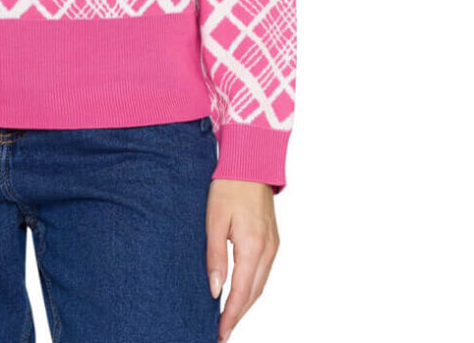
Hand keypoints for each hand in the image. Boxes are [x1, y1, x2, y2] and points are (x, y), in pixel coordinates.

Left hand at [206, 179, 279, 341]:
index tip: (220, 332)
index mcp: (252, 246)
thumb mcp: (214, 220)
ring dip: (245, 303)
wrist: (250, 162)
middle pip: (253, 293)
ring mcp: (273, 245)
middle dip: (238, 315)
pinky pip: (263, 272)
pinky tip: (241, 292)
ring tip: (229, 318)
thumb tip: (215, 290)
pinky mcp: (272, 240)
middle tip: (222, 332)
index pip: (241, 292)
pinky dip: (252, 287)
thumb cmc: (229, 186)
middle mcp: (267, 250)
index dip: (230, 315)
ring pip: (260, 284)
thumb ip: (215, 256)